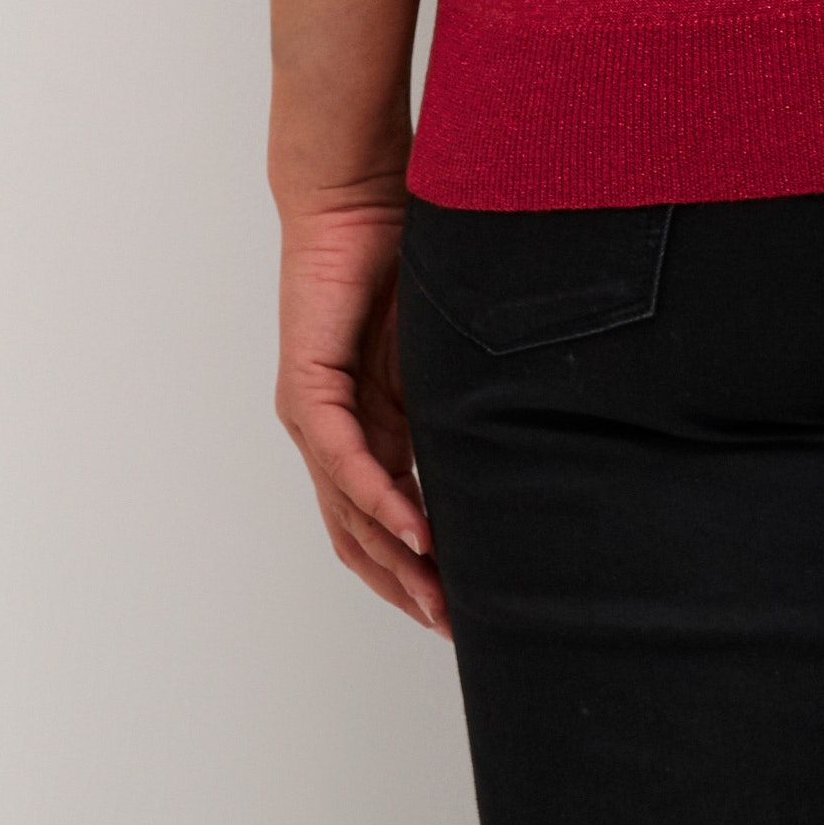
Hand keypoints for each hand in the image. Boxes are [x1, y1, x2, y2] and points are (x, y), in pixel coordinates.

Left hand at [274, 195, 449, 634]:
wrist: (354, 197)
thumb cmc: (399, 258)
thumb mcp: (441, 351)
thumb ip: (457, 401)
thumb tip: (514, 441)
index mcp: (365, 427)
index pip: (382, 521)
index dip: (416, 570)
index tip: (462, 606)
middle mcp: (332, 434)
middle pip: (360, 537)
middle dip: (406, 587)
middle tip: (454, 627)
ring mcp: (315, 416)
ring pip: (350, 513)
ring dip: (396, 561)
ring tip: (440, 599)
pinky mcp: (310, 388)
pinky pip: (345, 462)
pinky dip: (381, 501)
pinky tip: (417, 530)